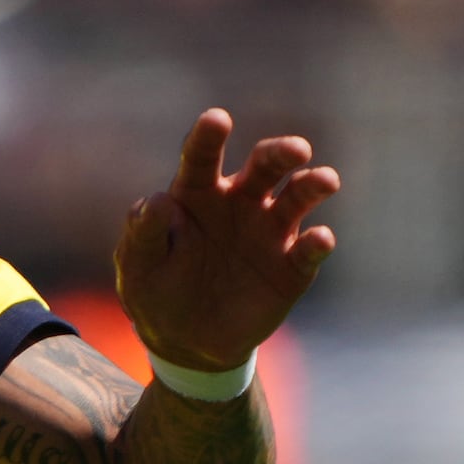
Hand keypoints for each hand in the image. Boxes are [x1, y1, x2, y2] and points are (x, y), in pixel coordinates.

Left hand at [112, 110, 341, 375]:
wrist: (186, 344)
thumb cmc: (157, 292)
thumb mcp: (139, 268)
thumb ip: (144, 233)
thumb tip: (158, 200)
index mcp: (197, 193)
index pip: (203, 156)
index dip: (210, 135)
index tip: (217, 120)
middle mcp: (240, 201)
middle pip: (264, 165)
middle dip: (280, 153)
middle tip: (295, 150)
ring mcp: (269, 231)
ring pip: (298, 196)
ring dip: (313, 184)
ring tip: (324, 180)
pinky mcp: (291, 266)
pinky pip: (309, 250)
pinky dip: (318, 243)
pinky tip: (319, 239)